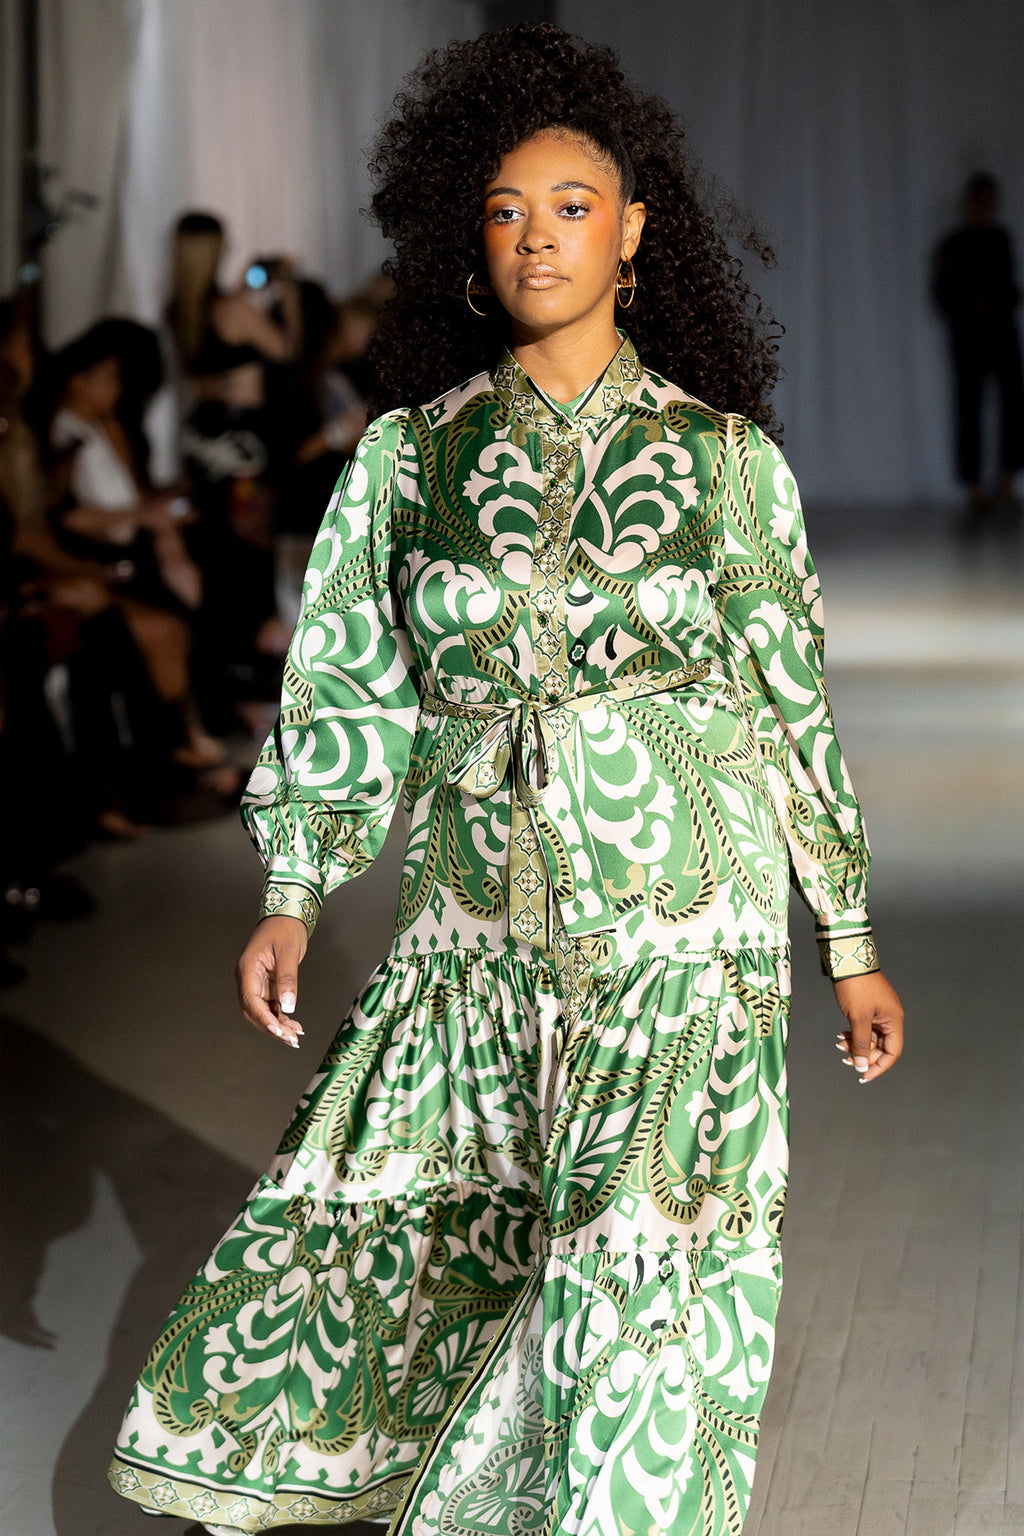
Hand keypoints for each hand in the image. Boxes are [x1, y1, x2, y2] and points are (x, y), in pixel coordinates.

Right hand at [235, 915, 307, 1046]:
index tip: (278, 1031)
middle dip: (271, 1027)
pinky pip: (270, 1005)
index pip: (251, 1001)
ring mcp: (256, 982)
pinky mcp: (266, 984)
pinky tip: (293, 1025)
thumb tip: (288, 1005)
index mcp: (248, 969)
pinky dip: (280, 1016)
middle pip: (254, 1011)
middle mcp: (248, 978)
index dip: (264, 1019)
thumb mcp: (289, 951)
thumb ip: (288, 978)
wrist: (286, 916)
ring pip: (262, 1011)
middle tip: (291, 1039)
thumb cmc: (285, 928)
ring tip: (295, 1036)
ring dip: (277, 1025)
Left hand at [832, 971, 903, 1083]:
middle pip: (881, 1046)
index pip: (892, 1053)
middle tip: (844, 1058)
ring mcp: (880, 1011)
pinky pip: (865, 1026)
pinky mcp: (869, 1006)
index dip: (878, 1067)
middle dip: (863, 1054)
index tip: (863, 1076)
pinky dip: (854, 1032)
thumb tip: (861, 1065)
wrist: (848, 958)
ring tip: (839, 1043)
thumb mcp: (858, 1018)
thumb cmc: (856, 986)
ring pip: (871, 1037)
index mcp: (894, 1021)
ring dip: (856, 1043)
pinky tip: (841, 1034)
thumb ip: (861, 1044)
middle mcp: (890, 1017)